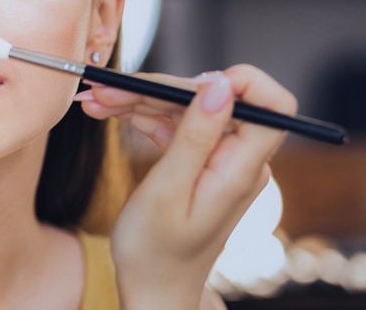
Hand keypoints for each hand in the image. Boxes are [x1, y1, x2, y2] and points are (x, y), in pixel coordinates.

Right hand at [75, 64, 296, 308]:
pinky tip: (108, 112)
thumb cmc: (155, 250)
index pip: (272, 105)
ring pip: (184, 107)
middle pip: (209, 99)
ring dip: (138, 100)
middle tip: (105, 91)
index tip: (187, 83)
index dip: (240, 82)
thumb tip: (221, 86)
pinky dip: (140, 115)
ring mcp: (217, 158)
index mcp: (241, 168)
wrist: (152, 285)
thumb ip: (195, 136)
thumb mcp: (168, 191)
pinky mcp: (198, 159)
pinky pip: (172, 124)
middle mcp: (237, 158)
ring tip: (94, 100)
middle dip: (157, 89)